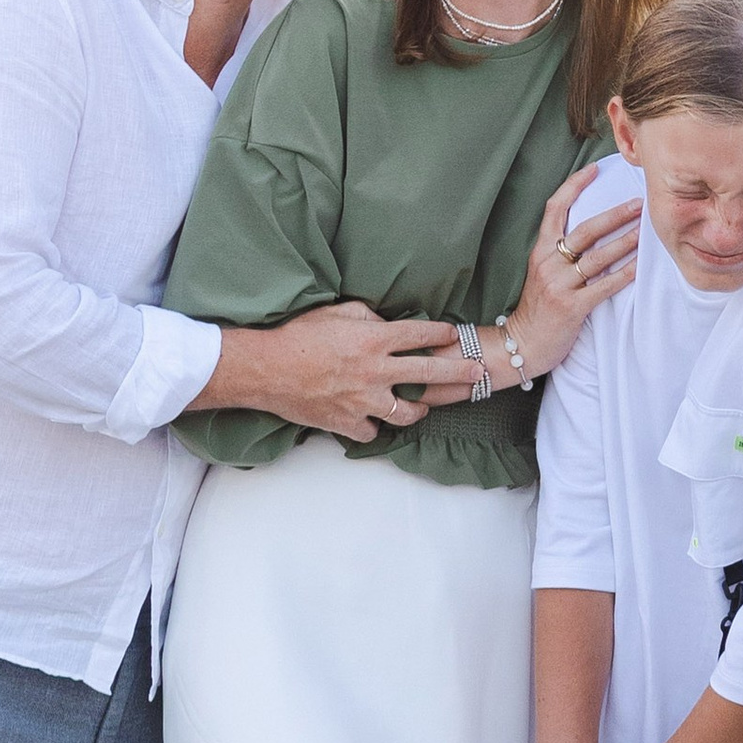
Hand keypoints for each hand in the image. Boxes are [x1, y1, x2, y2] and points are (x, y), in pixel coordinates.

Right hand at [199, 303, 457, 443]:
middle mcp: (376, 371)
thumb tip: (388, 323)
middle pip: (431, 372)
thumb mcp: (335, 312)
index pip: (420, 334)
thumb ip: (368, 317)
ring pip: (408, 412)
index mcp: (373, 339)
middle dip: (460, 372)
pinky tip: (374, 420)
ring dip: (419, 408)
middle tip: (478, 372)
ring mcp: (364, 401)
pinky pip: (372, 430)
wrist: (265, 370)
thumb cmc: (296, 335)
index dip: (442, 333)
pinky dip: (374, 425)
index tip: (455, 334)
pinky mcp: (347, 423)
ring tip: (425, 406)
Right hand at [494, 168, 642, 382]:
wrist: (522, 344)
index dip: (574, 186)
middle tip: (639, 203)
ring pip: (598, 257)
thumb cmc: (539, 307)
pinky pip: (603, 287)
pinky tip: (640, 266)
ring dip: (626, 242)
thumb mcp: (542, 272)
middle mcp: (548, 263)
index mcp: (540, 250)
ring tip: (646, 232)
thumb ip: (561, 252)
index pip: (555, 208)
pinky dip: (624, 275)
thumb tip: (594, 230)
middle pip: (586, 230)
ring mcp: (559, 285)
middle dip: (616, 214)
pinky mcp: (572, 307)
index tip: (595, 169)